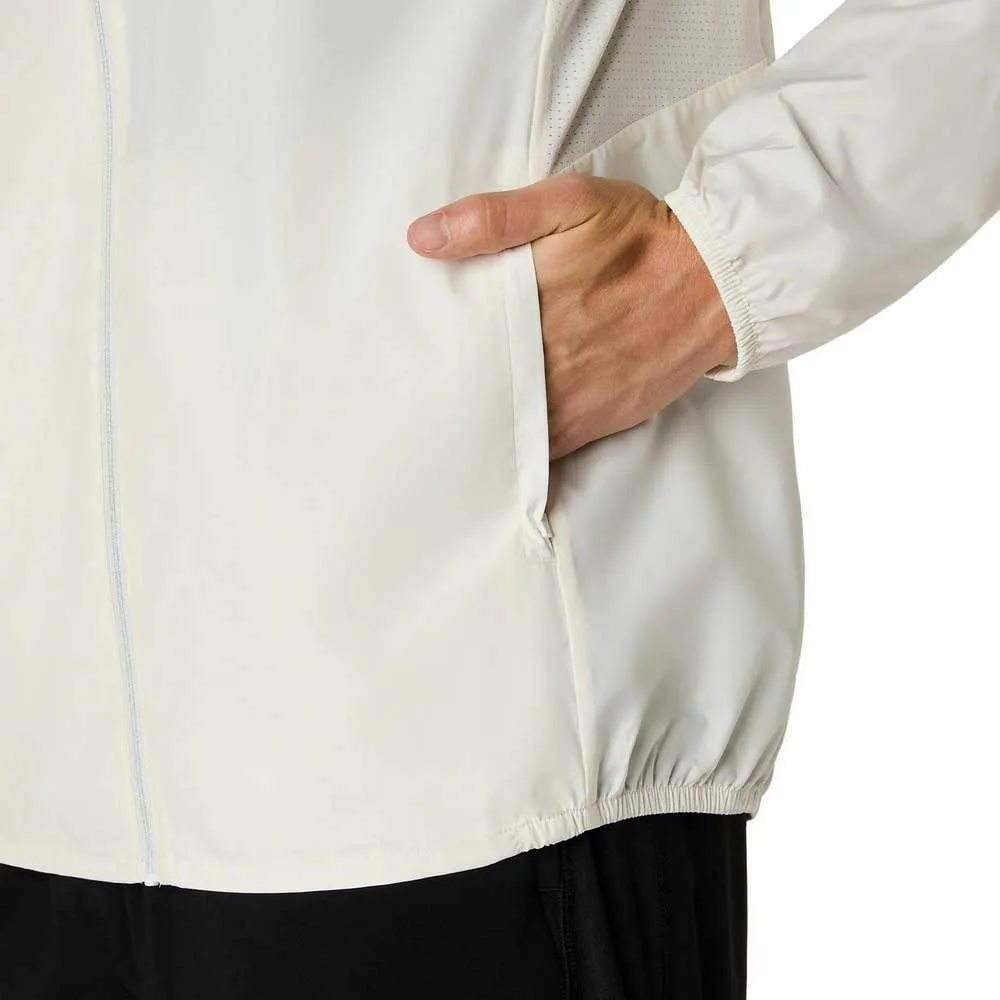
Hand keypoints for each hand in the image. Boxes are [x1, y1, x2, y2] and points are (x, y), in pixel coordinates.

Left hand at [406, 174, 736, 460]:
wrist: (717, 282)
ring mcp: (571, 400)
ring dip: (473, 436)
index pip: (455, 342)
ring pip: (505, 432)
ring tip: (436, 440)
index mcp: (527, 307)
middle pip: (474, 394)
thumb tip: (422, 238)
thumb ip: (495, 218)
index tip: (391, 363)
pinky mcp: (596, 422)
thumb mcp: (570, 203)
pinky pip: (545, 451)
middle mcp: (544, 362)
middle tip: (401, 412)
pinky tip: (491, 460)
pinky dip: (517, 458)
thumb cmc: (640, 238)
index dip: (421, 357)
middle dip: (439, 403)